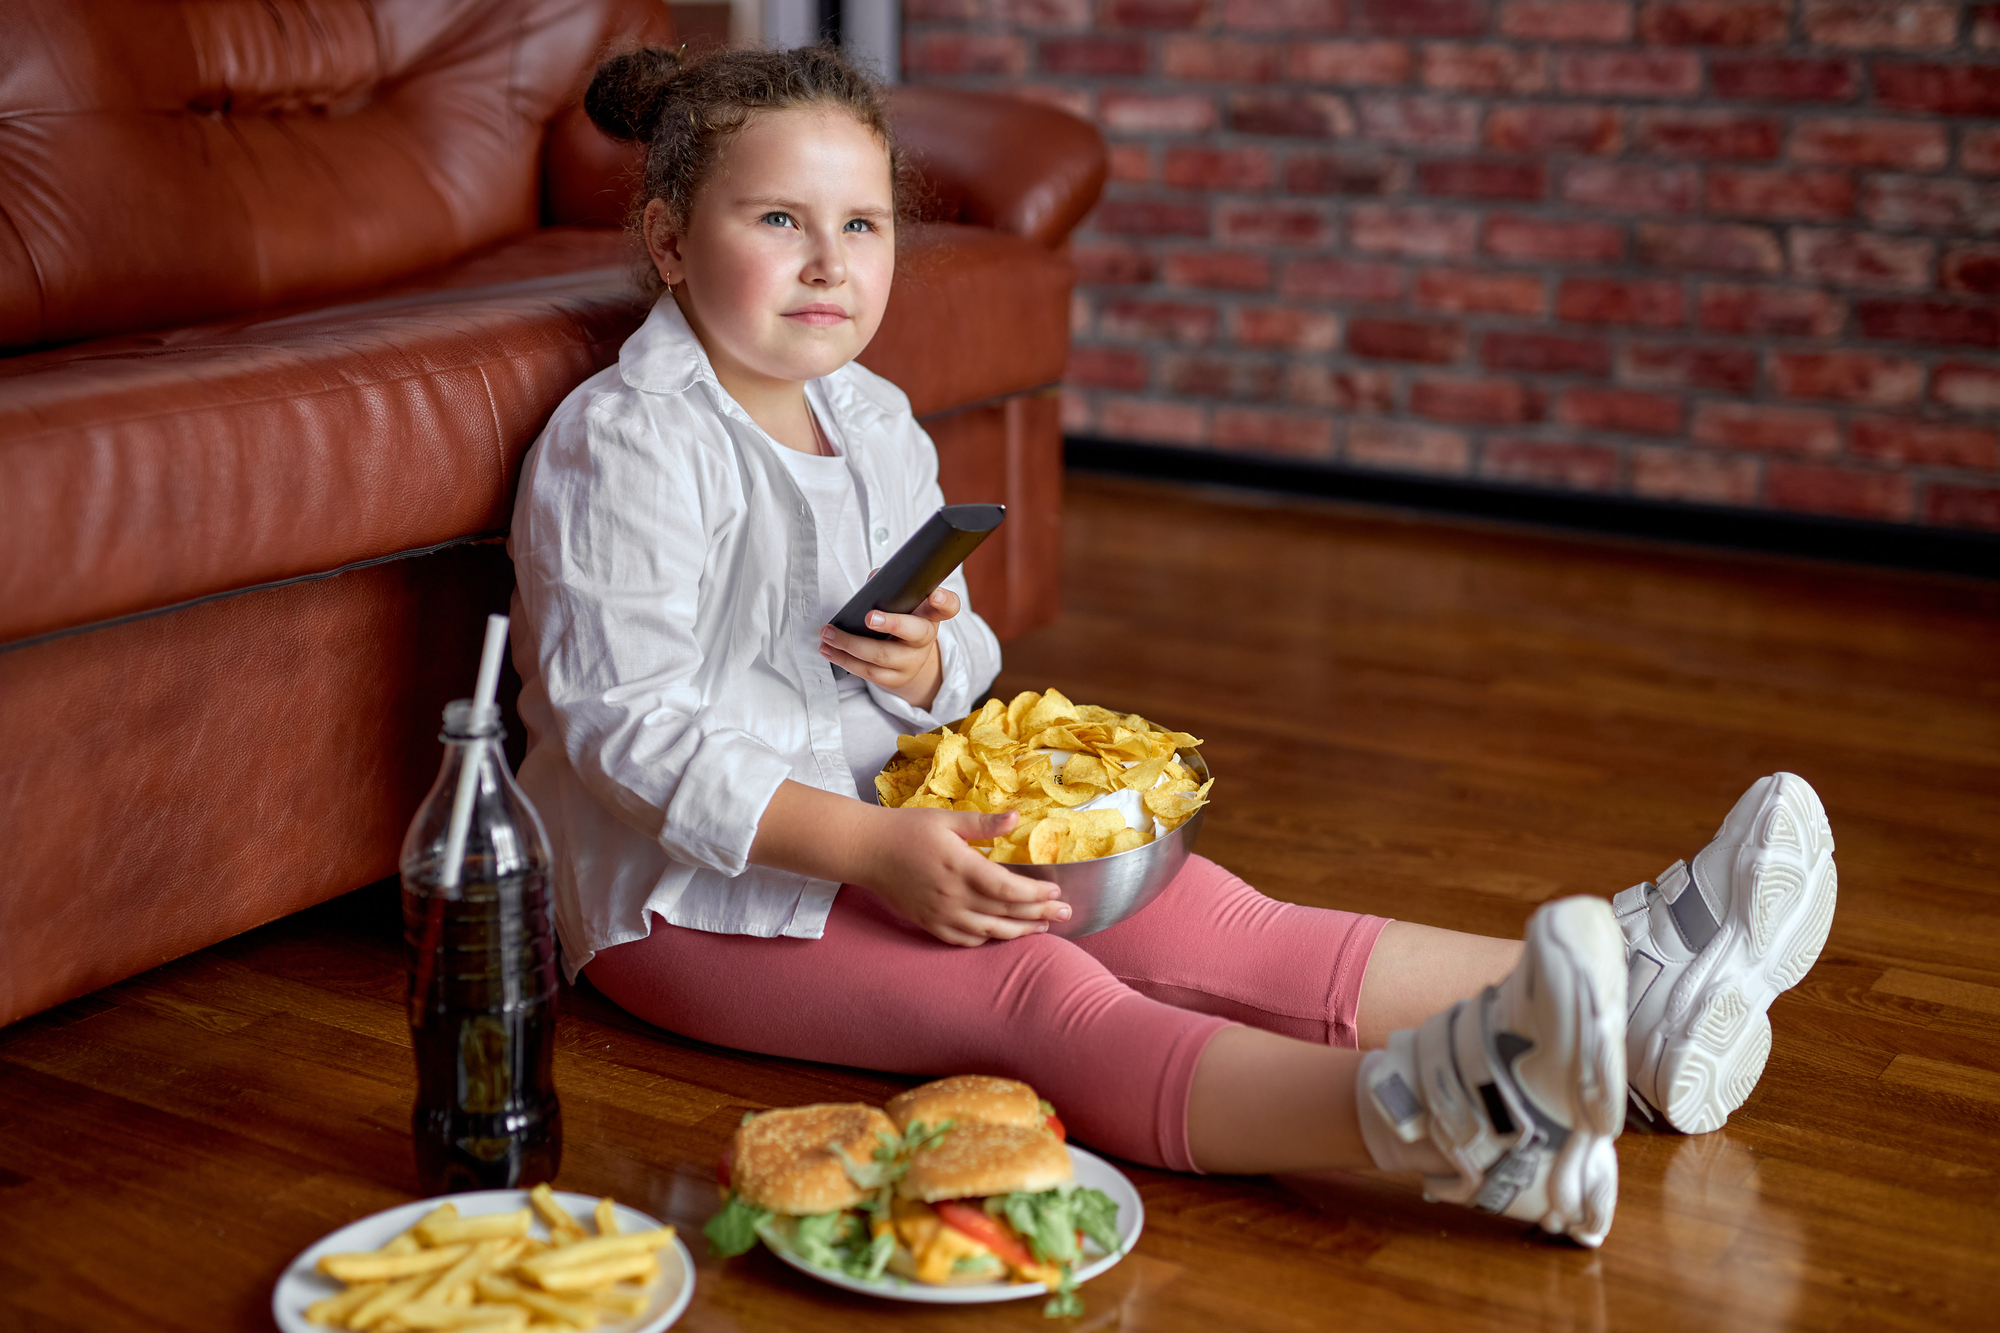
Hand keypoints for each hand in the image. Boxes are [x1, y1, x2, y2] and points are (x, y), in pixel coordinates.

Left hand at [820, 587, 956, 709]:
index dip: (944, 601)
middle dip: (892, 624)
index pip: (947, 607)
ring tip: (829, 634)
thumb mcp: (903, 604)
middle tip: (869, 617)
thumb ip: (891, 588)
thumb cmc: (902, 621)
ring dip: (850, 644)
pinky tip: (829, 650)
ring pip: (882, 656)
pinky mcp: (894, 679)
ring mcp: (911, 662)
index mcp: (930, 615)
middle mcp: (925, 640)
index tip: (934, 596)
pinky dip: (845, 660)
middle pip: (914, 633)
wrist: (908, 659)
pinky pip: (868, 672)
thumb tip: (875, 579)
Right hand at [857, 808, 1070, 946]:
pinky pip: (965, 940)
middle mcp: (953, 896)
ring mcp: (940, 915)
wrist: (867, 851)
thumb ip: (983, 822)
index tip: (1055, 891)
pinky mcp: (930, 924)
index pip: (1007, 889)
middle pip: (1005, 913)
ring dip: (1020, 932)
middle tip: (1066, 914)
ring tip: (1044, 928)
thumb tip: (1016, 817)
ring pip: (989, 932)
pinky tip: (1002, 933)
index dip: (1035, 894)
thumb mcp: (947, 818)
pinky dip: (988, 939)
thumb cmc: (907, 829)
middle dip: (1039, 915)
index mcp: (960, 867)